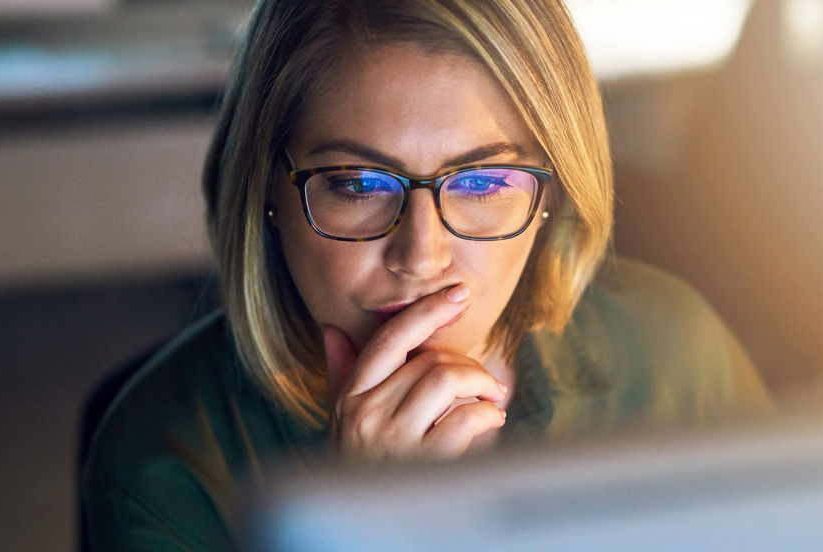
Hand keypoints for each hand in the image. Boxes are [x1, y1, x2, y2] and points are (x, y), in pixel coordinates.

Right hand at [322, 286, 507, 462]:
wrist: (359, 532)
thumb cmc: (355, 470)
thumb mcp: (339, 422)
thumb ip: (341, 375)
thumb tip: (331, 330)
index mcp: (349, 397)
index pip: (389, 339)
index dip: (426, 311)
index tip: (457, 295)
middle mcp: (366, 414)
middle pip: (428, 360)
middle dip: (466, 364)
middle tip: (484, 381)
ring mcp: (393, 440)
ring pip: (447, 380)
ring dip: (481, 385)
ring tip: (491, 400)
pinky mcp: (422, 465)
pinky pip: (465, 419)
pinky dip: (488, 416)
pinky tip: (491, 423)